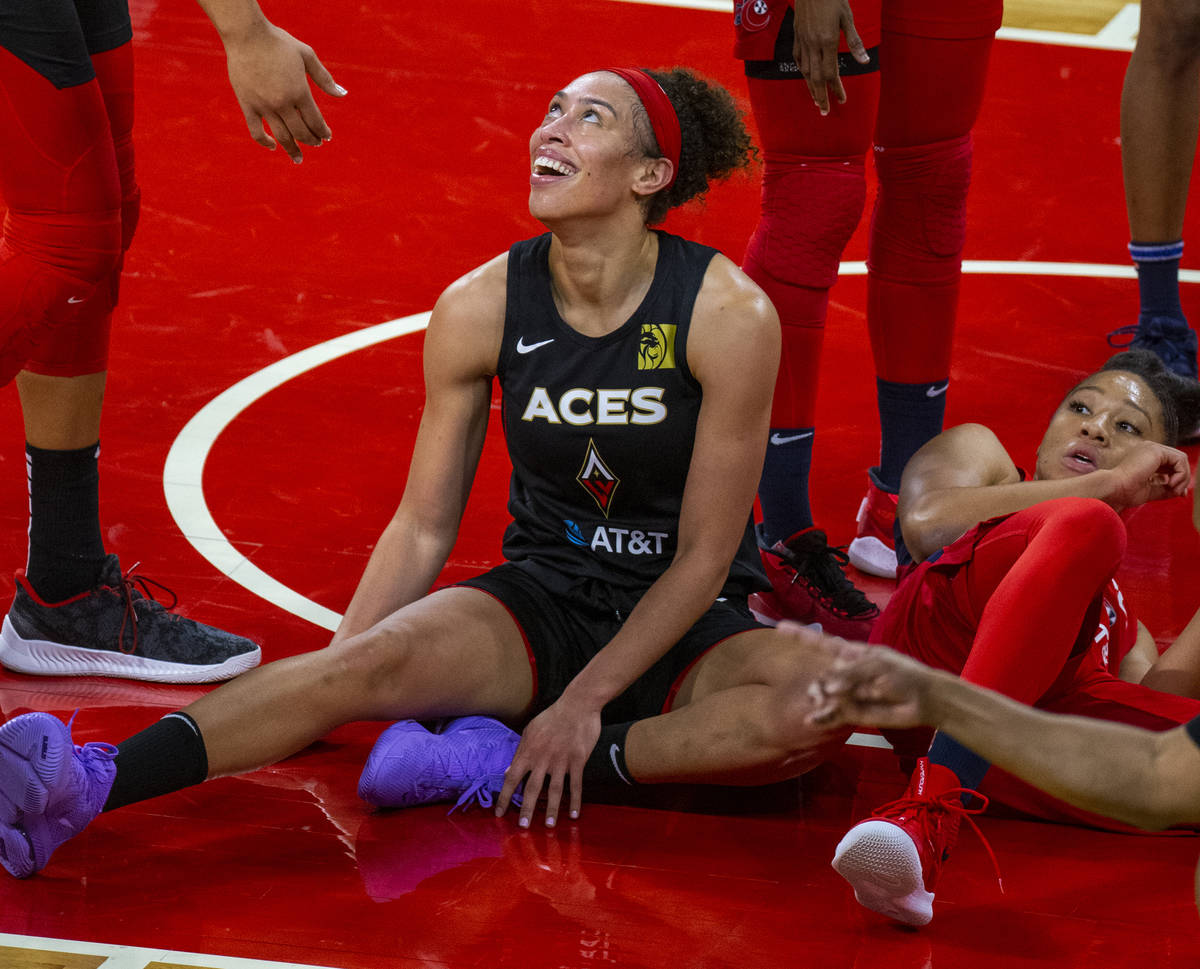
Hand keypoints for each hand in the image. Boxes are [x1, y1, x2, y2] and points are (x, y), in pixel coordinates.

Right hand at [221, 21, 346, 162]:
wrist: (246, 34)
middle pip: (301, 132)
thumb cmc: (278, 42)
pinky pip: (255, 130)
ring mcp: (264, 106)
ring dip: (292, 149)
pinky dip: (265, 142)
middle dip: (311, 140)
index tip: (327, 136)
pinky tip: (273, 146)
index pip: (316, 121)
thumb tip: (343, 94)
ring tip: (298, 158)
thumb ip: (324, 78)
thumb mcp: (306, 56)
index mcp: (300, 91)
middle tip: (316, 143)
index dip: (323, 131)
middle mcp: (283, 103)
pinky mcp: (247, 105)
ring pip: (282, 136)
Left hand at [495, 696, 600, 828]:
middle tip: (523, 828)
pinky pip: (576, 785)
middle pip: (532, 788)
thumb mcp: (530, 731)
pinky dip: (575, 801)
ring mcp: (561, 760)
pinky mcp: (578, 760)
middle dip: (527, 810)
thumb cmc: (552, 717)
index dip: (505, 797)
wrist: (577, 704)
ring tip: (549, 827)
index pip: (512, 778)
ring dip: (552, 810)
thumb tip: (508, 772)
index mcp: (528, 750)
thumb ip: (520, 752)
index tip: (499, 813)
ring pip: (555, 790)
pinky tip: (574, 814)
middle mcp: (542, 757)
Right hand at [771, 622, 933, 729]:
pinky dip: (822, 717)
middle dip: (819, 682)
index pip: (822, 643)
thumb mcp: (877, 665)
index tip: (779, 628)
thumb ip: (849, 674)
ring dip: (821, 698)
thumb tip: (826, 688)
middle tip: (825, 690)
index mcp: (851, 654)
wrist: (923, 699)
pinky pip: (833, 714)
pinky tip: (812, 720)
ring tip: (824, 701)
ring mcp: (848, 693)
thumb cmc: (902, 673)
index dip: (800, 635)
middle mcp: (846, 673)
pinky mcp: (853, 713)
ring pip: (824, 695)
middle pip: (821, 674)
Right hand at [792, 0, 868, 115]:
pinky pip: (798, 59)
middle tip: (825, 112)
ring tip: (816, 100)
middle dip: (821, 97)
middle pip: (815, 78)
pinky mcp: (796, 36)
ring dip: (810, 88)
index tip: (842, 100)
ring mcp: (802, 41)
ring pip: (805, 71)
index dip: (836, 88)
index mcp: (827, 41)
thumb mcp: (847, 18)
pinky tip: (806, 78)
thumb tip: (864, 61)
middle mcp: (813, 44)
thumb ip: (855, 42)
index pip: (831, 73)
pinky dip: (803, 72)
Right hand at [1101, 440, 1189, 510]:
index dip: (1178, 478)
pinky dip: (1181, 473)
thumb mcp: (1154, 490)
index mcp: (1145, 457)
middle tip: (1178, 492)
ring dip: (1183, 477)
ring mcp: (1152, 448)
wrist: (1116, 489)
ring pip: (1181, 459)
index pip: (1170, 463)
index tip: (1177, 493)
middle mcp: (1148, 449)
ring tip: (1174, 489)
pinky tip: (1170, 483)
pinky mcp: (1156, 450)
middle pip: (1177, 460)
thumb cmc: (1127, 491)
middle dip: (1182, 478)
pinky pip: (1180, 460)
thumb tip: (1183, 491)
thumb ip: (1169, 488)